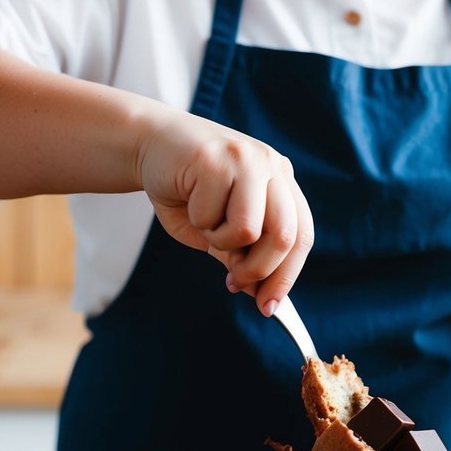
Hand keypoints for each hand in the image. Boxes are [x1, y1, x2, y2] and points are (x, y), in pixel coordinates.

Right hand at [137, 108, 313, 313]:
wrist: (148, 143)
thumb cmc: (186, 190)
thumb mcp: (218, 229)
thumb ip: (242, 255)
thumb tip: (262, 295)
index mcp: (282, 181)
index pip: (302, 235)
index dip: (287, 275)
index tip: (269, 306)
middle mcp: (272, 166)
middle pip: (285, 236)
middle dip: (257, 271)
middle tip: (233, 282)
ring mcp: (247, 159)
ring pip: (250, 230)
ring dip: (220, 240)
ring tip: (204, 222)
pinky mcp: (218, 159)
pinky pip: (213, 216)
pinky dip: (197, 220)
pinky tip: (188, 199)